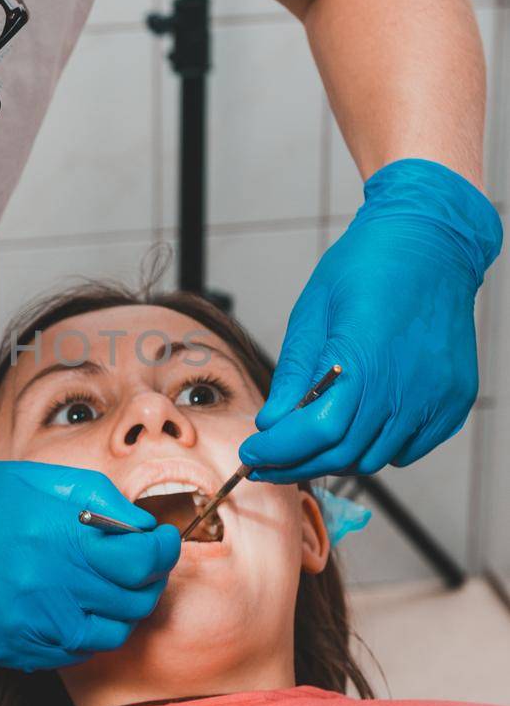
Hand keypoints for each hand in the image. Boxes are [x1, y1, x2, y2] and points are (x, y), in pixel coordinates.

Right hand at [0, 459, 180, 669]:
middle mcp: (49, 586)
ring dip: (117, 611)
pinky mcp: (11, 650)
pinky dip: (82, 633)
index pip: (143, 558)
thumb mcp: (29, 480)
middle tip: (136, 561)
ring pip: (109, 635)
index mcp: (57, 536)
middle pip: (134, 600)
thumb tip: (137, 523)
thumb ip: (93, 500)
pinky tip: (67, 606)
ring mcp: (30, 625)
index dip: (164, 549)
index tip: (162, 539)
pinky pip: (71, 654)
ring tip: (102, 586)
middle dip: (146, 579)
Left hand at [238, 158, 501, 482]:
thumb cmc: (367, 267)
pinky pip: (409, 447)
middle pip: (344, 454)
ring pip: (376, 458)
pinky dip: (378, 448)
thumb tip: (272, 423)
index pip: (317, 433)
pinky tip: (356, 429)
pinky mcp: (454, 401)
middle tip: (268, 460)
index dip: (279, 452)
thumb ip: (295, 374)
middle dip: (298, 463)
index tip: (251, 454)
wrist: (431, 241)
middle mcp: (404, 388)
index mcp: (364, 362)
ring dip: (336, 459)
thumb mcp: (313, 313)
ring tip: (307, 445)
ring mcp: (434, 398)